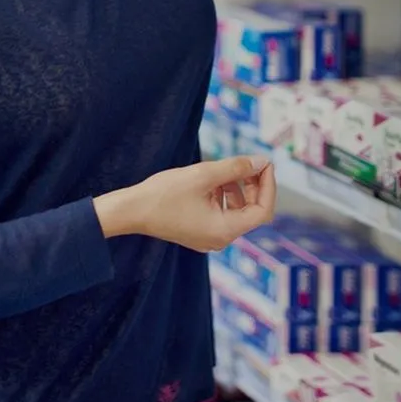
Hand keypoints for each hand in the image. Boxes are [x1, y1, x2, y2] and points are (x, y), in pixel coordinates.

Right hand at [95, 156, 275, 252]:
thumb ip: (235, 168)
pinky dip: (224, 195)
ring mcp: (210, 237)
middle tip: (250, 161)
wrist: (131, 210)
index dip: (268, 185)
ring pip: (237, 211)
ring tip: (228, 169)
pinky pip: (222, 214)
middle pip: (251, 211)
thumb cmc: (164, 193)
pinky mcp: (200, 231)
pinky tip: (214, 180)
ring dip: (238, 188)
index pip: (263, 210)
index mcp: (225, 230)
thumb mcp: (203, 175)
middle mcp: (220, 239)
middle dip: (254, 185)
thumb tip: (261, 161)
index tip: (264, 163)